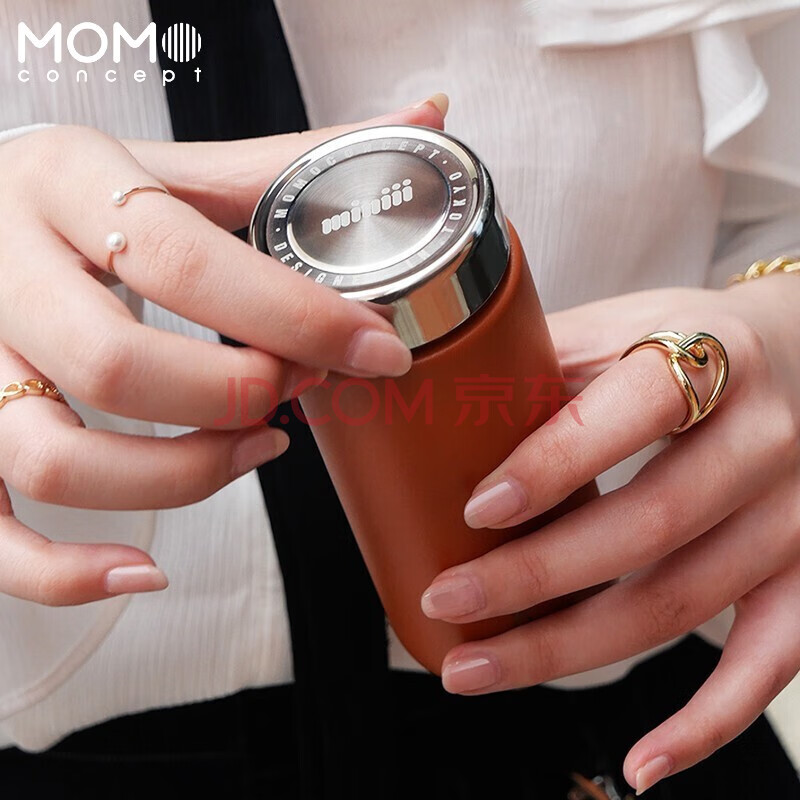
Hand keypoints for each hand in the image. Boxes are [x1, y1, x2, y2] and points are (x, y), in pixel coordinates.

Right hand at [0, 96, 445, 606]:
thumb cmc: (87, 195)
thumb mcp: (173, 164)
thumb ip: (290, 161)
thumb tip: (425, 122)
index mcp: (66, 184)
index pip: (187, 263)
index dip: (297, 317)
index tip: (377, 348)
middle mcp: (0, 271)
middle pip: (117, 368)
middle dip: (233, 396)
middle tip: (298, 389)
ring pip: (54, 458)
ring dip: (180, 479)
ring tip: (256, 451)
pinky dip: (63, 570)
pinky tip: (144, 569)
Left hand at [421, 276, 799, 792]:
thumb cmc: (693, 343)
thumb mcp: (627, 325)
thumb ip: (547, 359)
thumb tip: (435, 397)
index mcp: (712, 359)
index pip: (635, 411)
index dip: (555, 461)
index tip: (475, 510)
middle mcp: (763, 442)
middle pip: (648, 525)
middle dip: (534, 575)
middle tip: (445, 601)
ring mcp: (793, 519)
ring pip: (679, 605)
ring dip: (569, 650)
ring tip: (473, 669)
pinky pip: (765, 665)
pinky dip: (703, 725)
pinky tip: (639, 764)